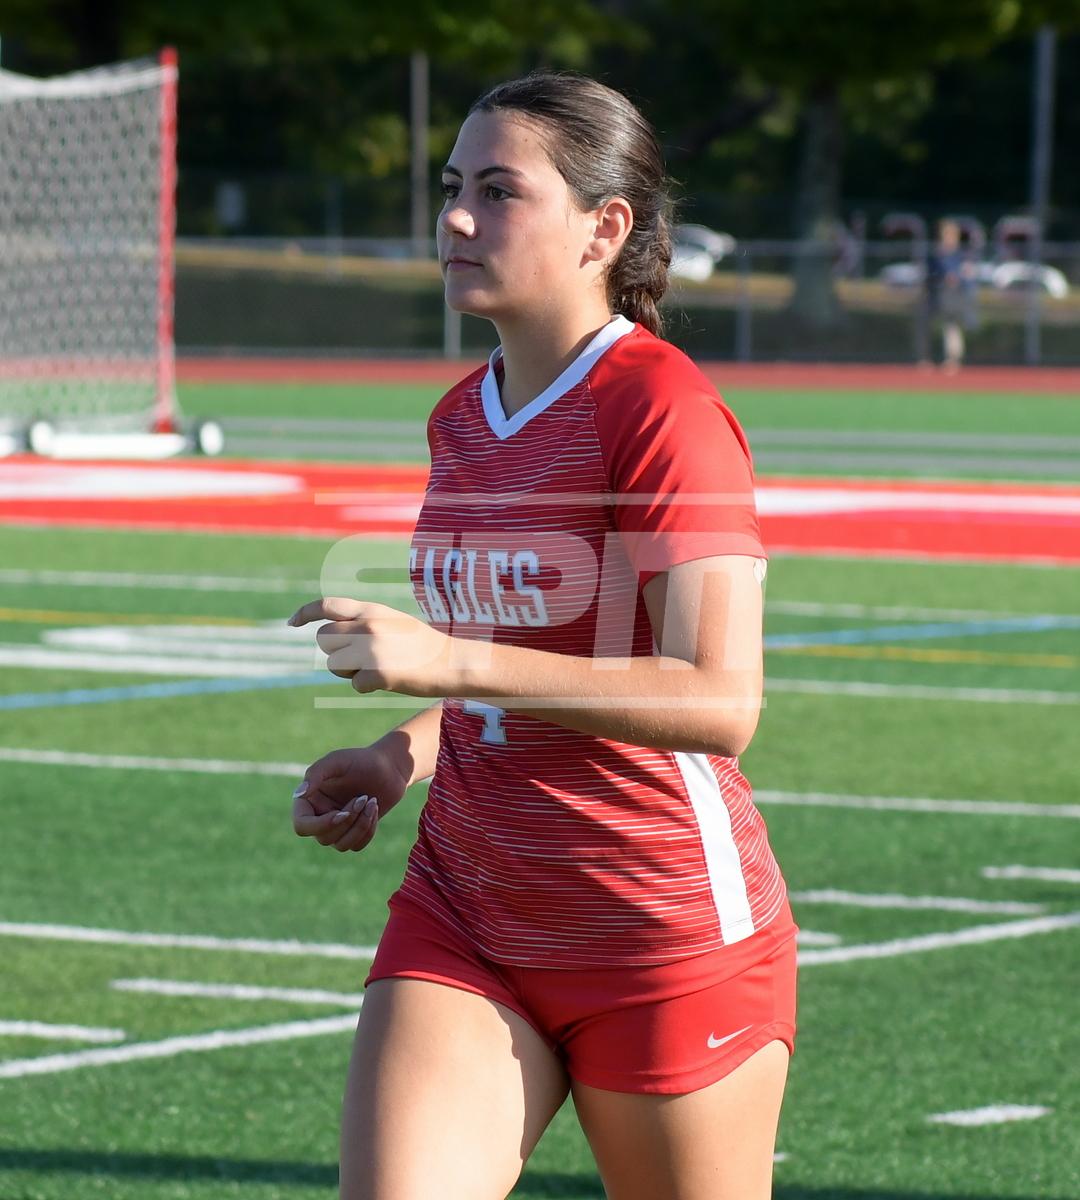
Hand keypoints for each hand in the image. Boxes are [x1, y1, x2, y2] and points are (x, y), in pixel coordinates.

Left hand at [287, 596, 451, 696]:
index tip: (292, 623)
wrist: (451, 661)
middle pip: (324, 640)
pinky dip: (367, 687)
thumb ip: (364, 622)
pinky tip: (389, 681)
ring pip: (334, 664)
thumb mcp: (392, 621)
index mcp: (371, 610)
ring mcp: (372, 649)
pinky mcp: (379, 673)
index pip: (327, 605)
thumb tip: (332, 632)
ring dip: (349, 671)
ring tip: (378, 668)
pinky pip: (355, 684)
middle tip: (358, 659)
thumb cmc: (422, 645)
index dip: (305, 613)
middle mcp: (368, 626)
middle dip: (334, 652)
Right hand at [291, 744, 409, 852]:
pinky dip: (368, 830)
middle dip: (348, 820)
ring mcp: (337, 826)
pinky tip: (374, 809)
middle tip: (363, 797)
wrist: (389, 767)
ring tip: (372, 802)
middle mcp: (319, 816)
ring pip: (341, 845)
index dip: (320, 825)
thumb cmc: (361, 760)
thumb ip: (316, 774)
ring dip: (360, 826)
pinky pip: (356, 845)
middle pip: (324, 838)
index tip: (341, 813)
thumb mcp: (337, 761)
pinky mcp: (354, 832)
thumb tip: (299, 794)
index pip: (302, 825)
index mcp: (309, 800)